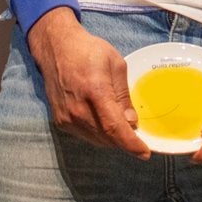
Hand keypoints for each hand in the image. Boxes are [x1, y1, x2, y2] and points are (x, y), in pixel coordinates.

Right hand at [26, 8, 148, 156]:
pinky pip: (85, 136)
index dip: (131, 144)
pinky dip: (98, 134)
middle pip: (107, 138)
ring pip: (96, 140)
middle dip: (125, 141)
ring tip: (121, 126)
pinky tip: (104, 121)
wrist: (56, 48)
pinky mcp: (60, 121)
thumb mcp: (116, 65)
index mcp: (95, 91)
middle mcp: (78, 109)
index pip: (114, 127)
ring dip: (112, 139)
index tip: (144, 153)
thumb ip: (124, 96)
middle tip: (137, 134)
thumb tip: (132, 122)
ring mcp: (67, 117)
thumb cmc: (88, 51)